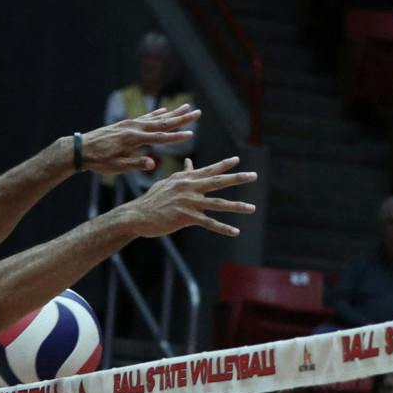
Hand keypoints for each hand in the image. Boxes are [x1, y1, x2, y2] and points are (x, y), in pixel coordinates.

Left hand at [80, 103, 199, 175]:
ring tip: (187, 107)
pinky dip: (156, 114)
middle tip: (197, 112)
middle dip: (181, 118)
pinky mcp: (126, 123)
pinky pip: (145, 117)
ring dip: (173, 113)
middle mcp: (134, 128)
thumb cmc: (98, 161)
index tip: (191, 134)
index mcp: (133, 140)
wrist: (81, 148)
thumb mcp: (116, 167)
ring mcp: (130, 123)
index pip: (159, 138)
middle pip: (162, 123)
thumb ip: (135, 164)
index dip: (176, 137)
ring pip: (156, 117)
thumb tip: (152, 164)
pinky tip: (164, 110)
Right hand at [131, 156, 255, 238]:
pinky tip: (235, 231)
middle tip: (254, 176)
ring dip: (237, 206)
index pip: (209, 170)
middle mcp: (190, 187)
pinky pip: (209, 223)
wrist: (138, 215)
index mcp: (186, 179)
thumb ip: (182, 174)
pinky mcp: (187, 217)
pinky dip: (223, 228)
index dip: (224, 165)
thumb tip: (190, 163)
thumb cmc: (152, 200)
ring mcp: (189, 202)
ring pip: (218, 204)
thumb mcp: (167, 183)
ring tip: (252, 208)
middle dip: (238, 178)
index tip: (237, 160)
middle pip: (218, 182)